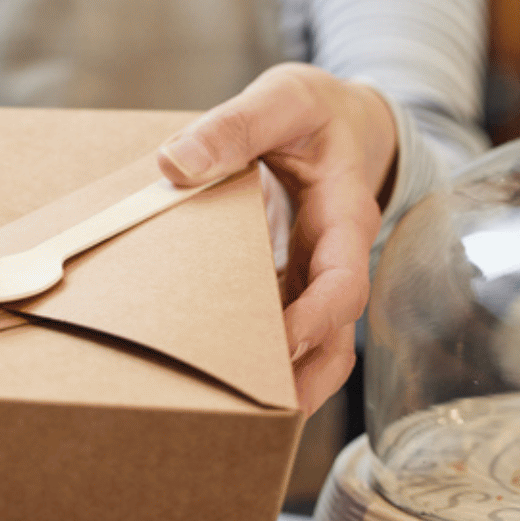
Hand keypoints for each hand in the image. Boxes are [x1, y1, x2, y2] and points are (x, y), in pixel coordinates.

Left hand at [156, 63, 397, 414]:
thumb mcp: (280, 100)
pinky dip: (262, 355)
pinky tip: (219, 377)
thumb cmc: (314, 112)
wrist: (338, 119)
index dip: (316, 318)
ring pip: (316, 347)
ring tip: (239, 420)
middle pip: (334, 337)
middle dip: (302, 379)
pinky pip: (283, 328)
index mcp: (344, 215)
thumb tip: (175, 162)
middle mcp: (335, 258)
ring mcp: (313, 277)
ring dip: (286, 383)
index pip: (343, 283)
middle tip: (255, 413)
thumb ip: (233, 126)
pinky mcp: (291, 283)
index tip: (279, 342)